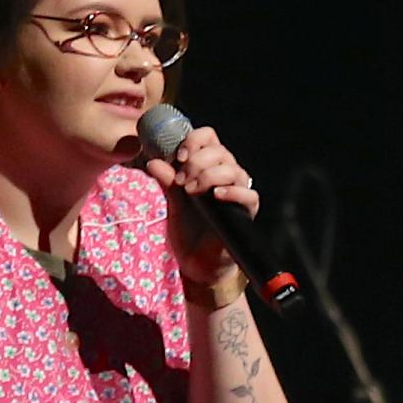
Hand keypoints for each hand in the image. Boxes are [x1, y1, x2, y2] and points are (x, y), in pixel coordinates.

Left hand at [142, 122, 259, 297]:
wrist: (196, 264)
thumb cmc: (188, 231)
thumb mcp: (172, 203)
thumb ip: (167, 182)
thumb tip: (153, 161)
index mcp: (208, 167)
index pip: (209, 138)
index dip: (194, 141)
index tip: (178, 157)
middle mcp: (226, 176)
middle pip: (220, 151)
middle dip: (197, 162)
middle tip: (182, 181)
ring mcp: (237, 193)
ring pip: (233, 169)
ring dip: (209, 175)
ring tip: (191, 191)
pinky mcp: (245, 212)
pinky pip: (248, 194)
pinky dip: (232, 192)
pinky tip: (215, 196)